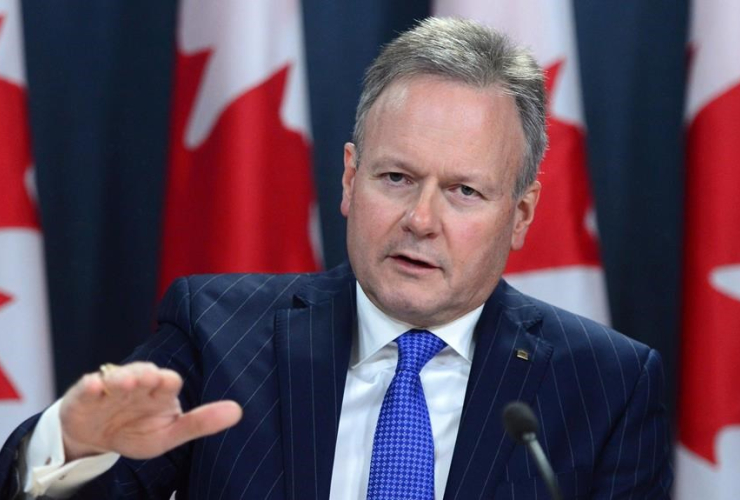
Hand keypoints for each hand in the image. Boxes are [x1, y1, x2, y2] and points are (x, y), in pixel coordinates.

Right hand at [59, 362, 241, 460]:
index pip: (168, 382)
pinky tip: (94, 385)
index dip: (167, 382)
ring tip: (125, 382)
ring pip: (117, 377)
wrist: (95, 438)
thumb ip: (201, 423)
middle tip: (148, 379)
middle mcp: (137, 385)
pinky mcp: (85, 395)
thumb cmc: (136, 431)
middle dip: (145, 374)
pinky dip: (90, 385)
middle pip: (143, 373)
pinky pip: (87, 387)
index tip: (168, 383)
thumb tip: (238, 411)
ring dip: (121, 377)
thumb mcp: (169, 434)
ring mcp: (110, 388)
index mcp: (159, 393)